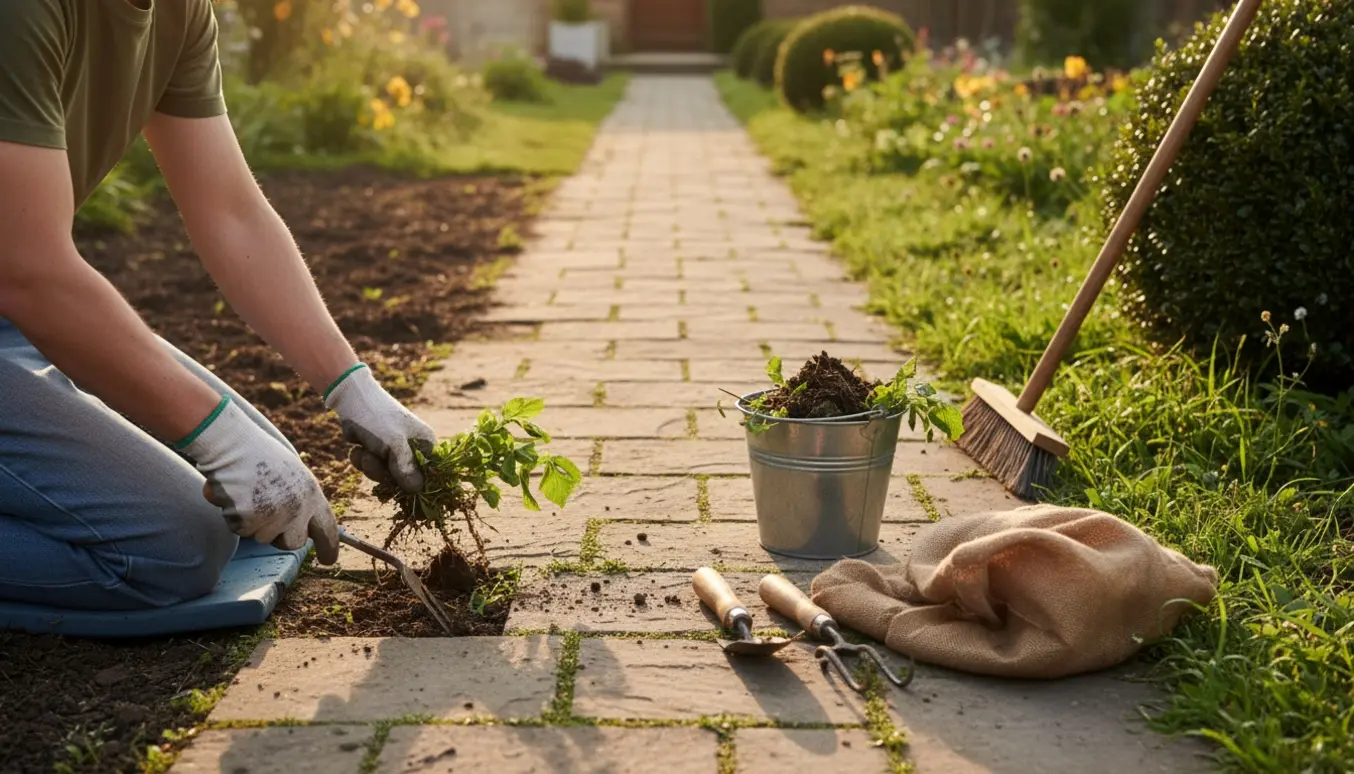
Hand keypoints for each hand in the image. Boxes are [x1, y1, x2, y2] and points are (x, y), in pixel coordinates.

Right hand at [181, 397, 340, 563]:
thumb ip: (301, 501)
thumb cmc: (261, 456)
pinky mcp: (247, 519)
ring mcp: (272, 515)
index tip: (328, 560)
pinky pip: (239, 529)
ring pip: (261, 537)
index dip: (329, 547)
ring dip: (252, 522)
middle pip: (293, 543)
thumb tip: (304, 527)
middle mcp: (296, 508)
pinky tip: (234, 493)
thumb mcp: (293, 476)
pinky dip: (233, 515)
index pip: (327, 528)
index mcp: (312, 494)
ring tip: (248, 493)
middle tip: (266, 512)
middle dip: (279, 535)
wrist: (232, 444)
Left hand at [323, 364, 436, 492]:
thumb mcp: (394, 444)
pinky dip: (361, 460)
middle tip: (374, 460)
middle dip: (385, 473)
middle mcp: (412, 448)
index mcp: (425, 444)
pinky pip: (371, 467)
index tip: (401, 489)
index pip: (429, 474)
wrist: (350, 399)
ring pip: (384, 475)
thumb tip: (418, 491)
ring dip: (370, 466)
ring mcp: (393, 450)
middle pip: (403, 479)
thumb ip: (406, 469)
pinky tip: (357, 447)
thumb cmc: (379, 418)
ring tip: (364, 450)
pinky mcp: (376, 451)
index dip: (416, 484)